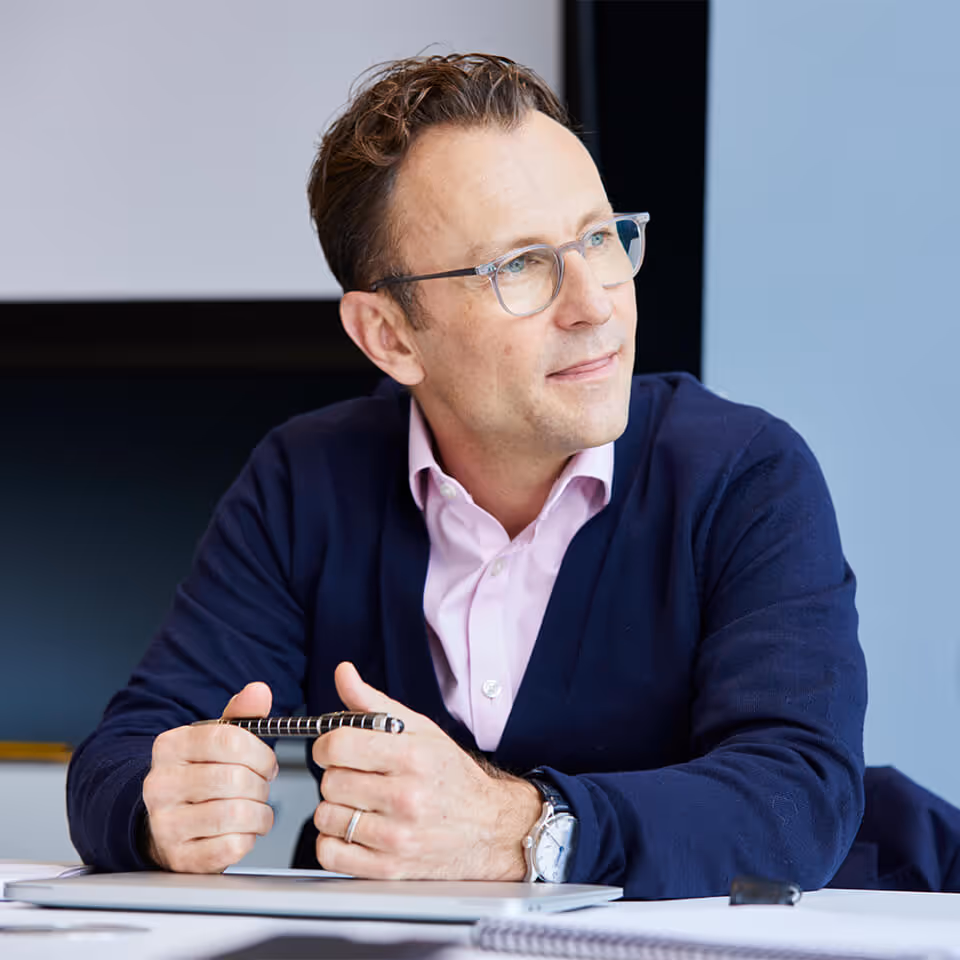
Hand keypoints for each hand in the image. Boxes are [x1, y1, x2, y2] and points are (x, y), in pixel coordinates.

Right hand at [142, 682, 278, 872]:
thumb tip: (259, 691)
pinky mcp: (179, 856)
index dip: (260, 754)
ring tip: (256, 809)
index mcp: (170, 746)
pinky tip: (242, 830)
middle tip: (261, 788)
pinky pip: (232, 846)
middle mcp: (160, 784)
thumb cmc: (199, 778)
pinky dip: (249, 838)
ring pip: (236, 814)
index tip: (268, 764)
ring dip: (260, 813)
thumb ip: (242, 714)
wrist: (163, 825)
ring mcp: (166, 823)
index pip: (228, 740)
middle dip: (261, 785)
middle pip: (235, 779)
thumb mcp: (216, 740)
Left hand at [312, 662, 541, 879]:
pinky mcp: (389, 868)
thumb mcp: (420, 729)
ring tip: (360, 803)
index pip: (339, 746)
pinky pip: (330, 853)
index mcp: (411, 756)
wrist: (489, 827)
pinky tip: (354, 829)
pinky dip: (333, 841)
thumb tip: (343, 673)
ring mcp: (397, 836)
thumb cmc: (453, 777)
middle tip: (358, 775)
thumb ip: (374, 703)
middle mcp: (405, 797)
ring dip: (336, 808)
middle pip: (330, 781)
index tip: (333, 748)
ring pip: (326, 816)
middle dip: (338, 774)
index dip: (326, 744)